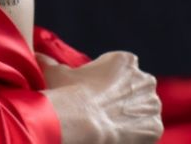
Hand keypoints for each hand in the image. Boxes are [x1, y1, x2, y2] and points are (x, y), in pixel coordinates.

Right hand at [35, 49, 163, 143]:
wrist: (82, 123)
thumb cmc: (68, 93)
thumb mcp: (55, 72)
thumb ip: (48, 61)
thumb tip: (35, 55)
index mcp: (125, 61)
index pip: (123, 69)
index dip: (110, 82)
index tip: (97, 94)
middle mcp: (144, 79)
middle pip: (137, 89)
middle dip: (125, 100)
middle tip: (104, 112)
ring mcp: (152, 105)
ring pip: (144, 111)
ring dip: (133, 118)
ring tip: (111, 127)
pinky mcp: (155, 127)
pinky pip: (148, 131)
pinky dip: (138, 136)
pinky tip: (120, 138)